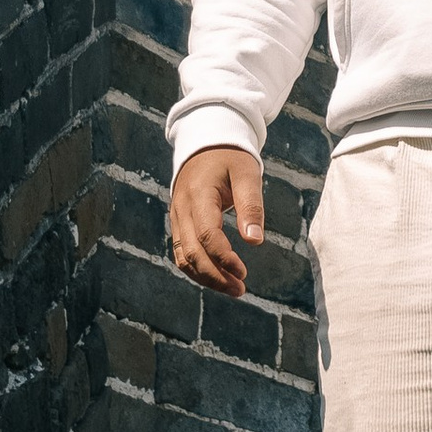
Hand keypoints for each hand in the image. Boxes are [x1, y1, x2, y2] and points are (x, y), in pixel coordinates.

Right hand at [170, 146, 264, 294]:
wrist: (205, 142)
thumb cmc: (230, 158)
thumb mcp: (247, 174)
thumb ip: (251, 206)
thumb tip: (255, 241)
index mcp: (198, 195)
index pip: (206, 235)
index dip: (224, 258)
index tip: (243, 272)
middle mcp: (182, 208)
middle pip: (192, 253)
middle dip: (215, 276)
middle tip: (241, 289)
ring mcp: (176, 216)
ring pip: (183, 257)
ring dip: (205, 277)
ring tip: (232, 288)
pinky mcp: (178, 222)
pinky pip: (181, 252)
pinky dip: (197, 268)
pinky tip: (216, 277)